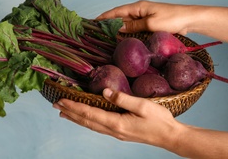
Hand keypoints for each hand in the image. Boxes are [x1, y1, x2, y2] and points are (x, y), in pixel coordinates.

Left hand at [53, 88, 181, 148]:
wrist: (170, 137)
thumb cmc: (159, 120)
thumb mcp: (142, 106)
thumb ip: (122, 98)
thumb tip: (105, 91)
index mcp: (117, 123)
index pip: (90, 113)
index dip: (74, 106)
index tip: (62, 100)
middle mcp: (113, 130)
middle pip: (86, 121)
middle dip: (71, 112)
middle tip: (56, 105)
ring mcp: (116, 133)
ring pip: (91, 125)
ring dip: (76, 118)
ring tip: (64, 113)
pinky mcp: (120, 133)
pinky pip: (98, 127)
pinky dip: (87, 121)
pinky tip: (85, 119)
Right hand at [96, 0, 196, 34]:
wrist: (190, 20)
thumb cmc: (172, 19)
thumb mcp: (151, 24)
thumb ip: (133, 26)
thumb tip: (117, 27)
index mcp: (138, 7)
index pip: (116, 11)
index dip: (104, 17)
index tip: (93, 22)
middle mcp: (139, 11)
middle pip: (120, 17)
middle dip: (108, 23)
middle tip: (96, 32)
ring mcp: (144, 17)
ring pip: (126, 23)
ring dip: (117, 29)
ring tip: (105, 36)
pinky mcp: (150, 24)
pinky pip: (134, 28)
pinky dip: (127, 32)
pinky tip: (122, 39)